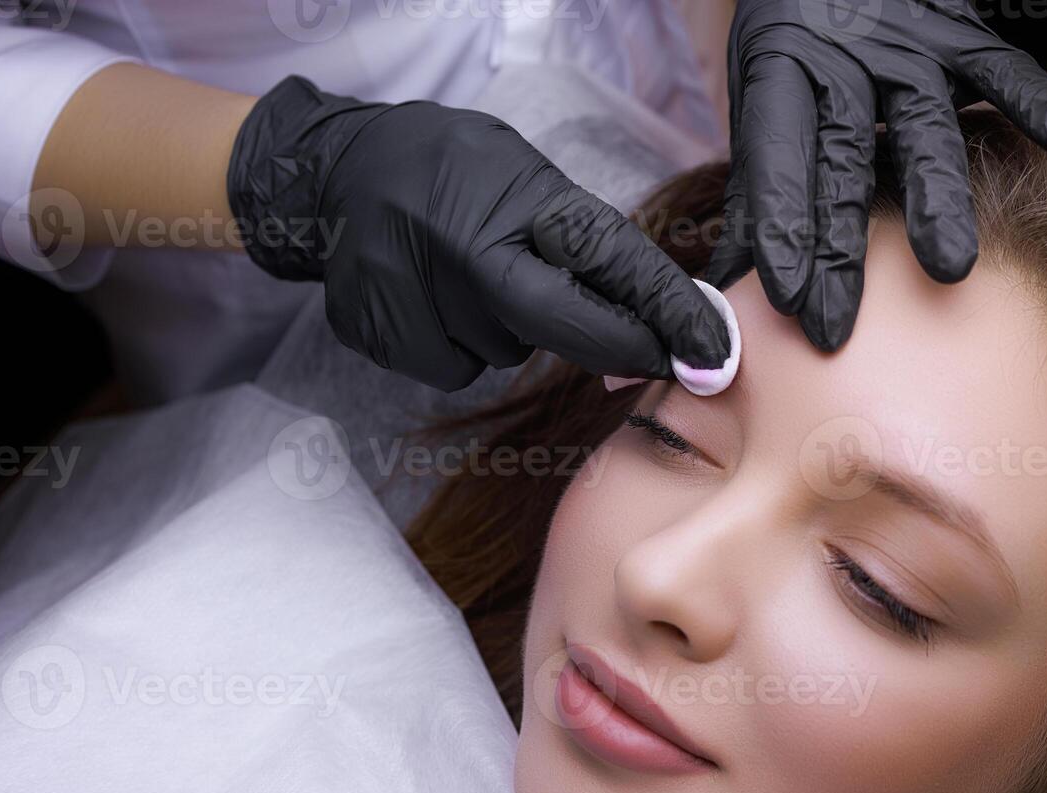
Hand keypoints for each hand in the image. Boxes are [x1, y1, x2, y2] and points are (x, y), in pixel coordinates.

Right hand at [226, 76, 728, 391]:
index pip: (611, 260)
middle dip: (609, 346)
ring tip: (470, 275)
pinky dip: (456, 344)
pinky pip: (452, 366)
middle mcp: (466, 242)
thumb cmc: (453, 172)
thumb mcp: (524, 178)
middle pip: (561, 330)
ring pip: (503, 352)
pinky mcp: (379, 331)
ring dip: (509, 330)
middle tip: (637, 352)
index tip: (712, 355)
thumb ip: (584, 252)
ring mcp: (416, 291)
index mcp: (516, 194)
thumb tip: (654, 337)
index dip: (668, 313)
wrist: (335, 172)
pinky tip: (431, 299)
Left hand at [709, 0, 1046, 350]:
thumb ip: (756, 190)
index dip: (779, 230)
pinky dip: (1041, 104)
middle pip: (842, 164)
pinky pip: (1005, 70)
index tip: (785, 296)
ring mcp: (906, 49)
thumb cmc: (800, 46)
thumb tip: (722, 285)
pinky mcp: (960, 34)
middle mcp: (842, 62)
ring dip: (936, 200)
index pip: (776, 163)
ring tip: (947, 269)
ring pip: (924, 129)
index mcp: (780, 76)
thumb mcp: (762, 100)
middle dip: (840, 249)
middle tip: (837, 322)